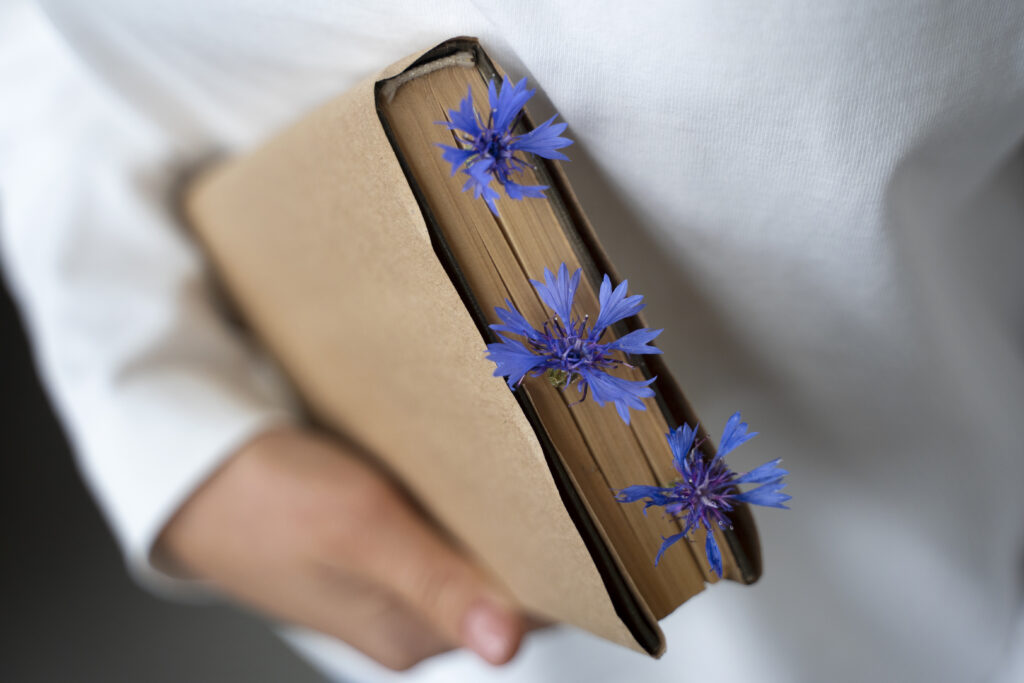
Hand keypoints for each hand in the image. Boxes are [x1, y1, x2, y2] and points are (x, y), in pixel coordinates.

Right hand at [155, 426, 525, 669]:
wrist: (193, 469)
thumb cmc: (262, 502)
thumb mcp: (360, 532)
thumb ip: (437, 584)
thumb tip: (504, 645)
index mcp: (411, 634)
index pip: (522, 611)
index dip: (559, 564)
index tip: (585, 514)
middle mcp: (409, 617)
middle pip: (503, 578)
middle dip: (532, 532)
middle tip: (553, 470)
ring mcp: (393, 581)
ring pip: (474, 549)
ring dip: (494, 511)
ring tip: (513, 460)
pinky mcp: (378, 547)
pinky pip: (441, 527)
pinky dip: (459, 498)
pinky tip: (462, 467)